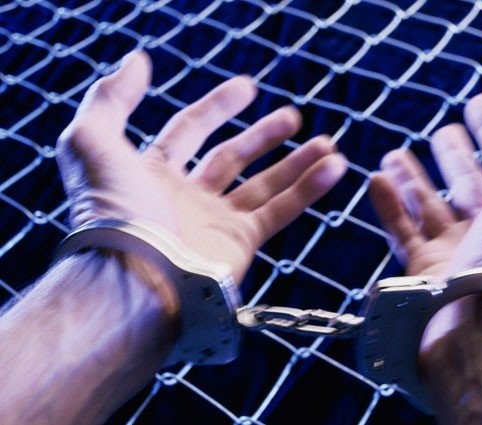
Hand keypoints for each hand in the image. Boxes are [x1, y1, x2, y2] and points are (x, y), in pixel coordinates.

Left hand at [56, 50, 346, 283]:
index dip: (216, 107)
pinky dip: (308, 190)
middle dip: (262, 135)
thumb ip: (111, 99)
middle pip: (232, 157)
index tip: (248, 88)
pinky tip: (333, 167)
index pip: (189, 131)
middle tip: (293, 117)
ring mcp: (215, 222)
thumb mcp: (91, 142)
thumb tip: (137, 61)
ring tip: (327, 143)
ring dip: (296, 162)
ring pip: (264, 185)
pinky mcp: (240, 243)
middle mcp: (186, 198)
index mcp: (153, 174)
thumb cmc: (111, 212)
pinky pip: (281, 211)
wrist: (133, 277)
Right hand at [369, 87, 481, 342]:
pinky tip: (375, 179)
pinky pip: (402, 230)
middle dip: (457, 153)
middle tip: (444, 130)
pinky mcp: (423, 269)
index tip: (479, 101)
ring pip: (432, 205)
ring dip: (412, 177)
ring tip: (394, 154)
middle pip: (472, 182)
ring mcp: (457, 250)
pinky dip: (387, 204)